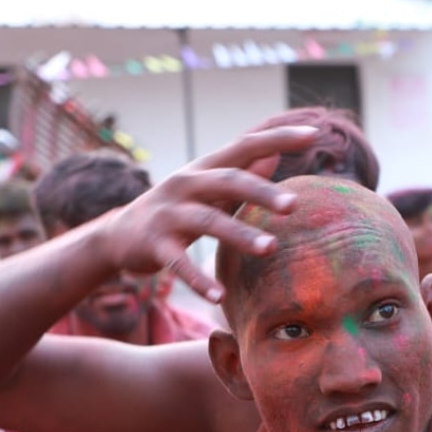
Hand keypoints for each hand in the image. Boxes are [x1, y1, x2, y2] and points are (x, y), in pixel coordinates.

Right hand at [97, 125, 317, 301]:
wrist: (117, 237)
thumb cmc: (175, 210)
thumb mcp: (206, 189)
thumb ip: (240, 172)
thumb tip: (276, 151)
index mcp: (204, 168)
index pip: (244, 145)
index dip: (278, 138)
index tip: (314, 134)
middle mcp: (186, 184)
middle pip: (229, 180)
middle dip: (262, 191)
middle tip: (293, 206)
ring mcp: (169, 215)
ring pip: (208, 221)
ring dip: (240, 235)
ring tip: (271, 249)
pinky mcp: (155, 246)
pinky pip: (179, 265)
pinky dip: (199, 281)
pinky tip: (219, 297)